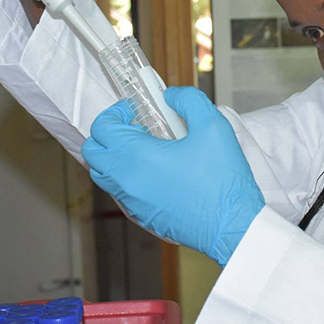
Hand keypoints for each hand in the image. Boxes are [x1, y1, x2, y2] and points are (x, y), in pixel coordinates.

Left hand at [82, 87, 265, 267]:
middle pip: (93, 151)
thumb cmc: (222, 182)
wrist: (231, 227)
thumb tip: (171, 96)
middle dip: (109, 133)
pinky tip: (156, 172)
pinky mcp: (140, 217)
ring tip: (146, 148)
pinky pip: (119, 192)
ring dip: (115, 156)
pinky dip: (126, 177)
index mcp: (137, 156)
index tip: (135, 110)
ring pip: (103, 174)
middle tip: (136, 127)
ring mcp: (130, 202)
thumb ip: (189, 101)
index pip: (102, 127)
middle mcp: (126, 181)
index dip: (116, 112)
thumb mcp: (213, 126)